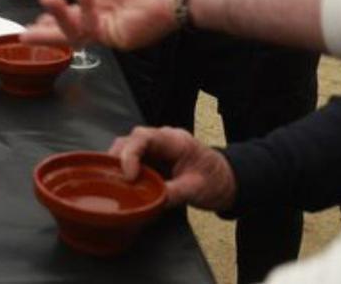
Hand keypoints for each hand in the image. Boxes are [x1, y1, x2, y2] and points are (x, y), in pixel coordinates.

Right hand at [22, 0, 185, 51]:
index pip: (74, 7)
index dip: (56, 11)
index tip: (40, 10)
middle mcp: (104, 14)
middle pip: (69, 28)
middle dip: (47, 32)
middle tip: (25, 34)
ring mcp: (109, 27)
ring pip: (75, 33)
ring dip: (57, 19)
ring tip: (45, 0)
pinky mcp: (116, 36)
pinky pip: (91, 26)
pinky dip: (83, 8)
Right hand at [109, 126, 236, 210]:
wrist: (226, 181)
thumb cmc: (215, 181)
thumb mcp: (196, 190)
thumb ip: (172, 193)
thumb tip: (147, 202)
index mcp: (174, 140)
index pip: (143, 138)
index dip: (130, 154)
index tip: (130, 177)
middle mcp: (161, 139)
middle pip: (129, 141)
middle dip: (117, 159)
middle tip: (114, 182)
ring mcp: (154, 148)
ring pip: (126, 149)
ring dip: (118, 166)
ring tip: (116, 185)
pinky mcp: (151, 159)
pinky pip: (131, 160)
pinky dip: (123, 172)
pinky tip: (122, 186)